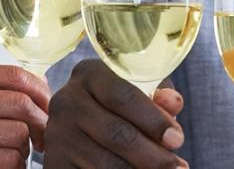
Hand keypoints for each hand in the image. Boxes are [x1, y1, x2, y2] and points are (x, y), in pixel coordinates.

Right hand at [0, 65, 50, 168]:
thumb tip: (41, 90)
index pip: (13, 75)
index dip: (41, 92)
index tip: (49, 108)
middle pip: (21, 105)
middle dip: (41, 124)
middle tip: (42, 139)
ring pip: (19, 134)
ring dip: (24, 150)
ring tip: (11, 155)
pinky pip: (9, 160)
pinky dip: (14, 167)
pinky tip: (0, 167)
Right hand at [43, 58, 188, 167]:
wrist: (82, 130)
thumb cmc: (121, 109)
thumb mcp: (140, 96)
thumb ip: (159, 97)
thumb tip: (172, 103)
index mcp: (89, 74)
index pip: (123, 96)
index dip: (154, 120)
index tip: (177, 140)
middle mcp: (66, 100)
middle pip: (117, 133)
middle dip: (154, 156)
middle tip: (179, 168)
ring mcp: (57, 134)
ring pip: (106, 162)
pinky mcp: (54, 163)